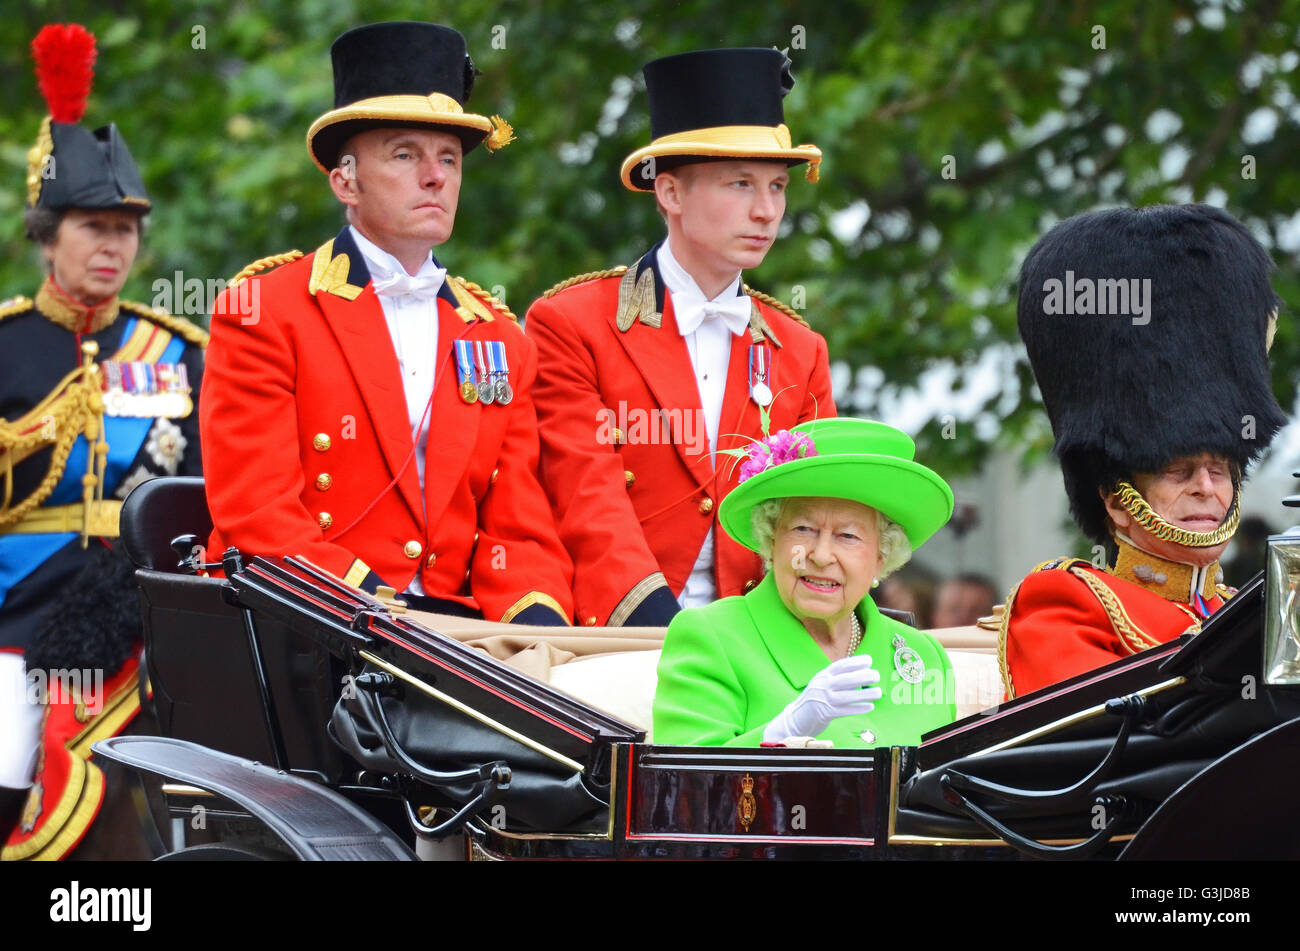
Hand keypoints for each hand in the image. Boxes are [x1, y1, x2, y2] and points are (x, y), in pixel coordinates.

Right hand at [762, 655, 881, 743]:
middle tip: (876, 675)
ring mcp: (823, 699)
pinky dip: (858, 708)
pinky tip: (870, 707)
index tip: (869, 660)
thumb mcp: (822, 685)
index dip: (855, 662)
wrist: (795, 718)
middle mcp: (822, 685)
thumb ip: (837, 680)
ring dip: (865, 694)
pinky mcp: (825, 713)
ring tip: (878, 692)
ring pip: (847, 695)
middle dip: (862, 676)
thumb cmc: (814, 701)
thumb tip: (861, 677)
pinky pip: (845, 710)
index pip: (840, 665)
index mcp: (822, 676)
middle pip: (845, 679)